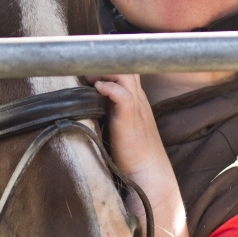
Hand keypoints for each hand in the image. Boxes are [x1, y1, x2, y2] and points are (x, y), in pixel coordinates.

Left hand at [86, 74, 190, 236]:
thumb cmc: (133, 153)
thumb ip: (111, 112)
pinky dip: (110, 87)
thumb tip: (88, 105)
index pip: (128, 70)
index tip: (92, 70)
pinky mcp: (130, 118)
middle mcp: (138, 98)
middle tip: (89, 72)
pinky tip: (98, 88)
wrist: (149, 172)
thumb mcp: (123, 125)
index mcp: (137, 99)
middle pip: (128, 66)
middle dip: (107, 63)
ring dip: (106, 71)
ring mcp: (136, 107)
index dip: (111, 64)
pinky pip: (123, 94)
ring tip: (91, 79)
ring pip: (126, 74)